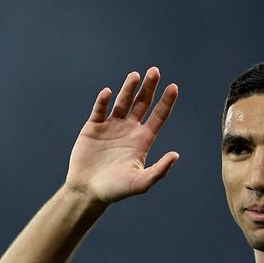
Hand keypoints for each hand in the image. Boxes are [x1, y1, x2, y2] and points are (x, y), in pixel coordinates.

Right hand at [65, 67, 178, 203]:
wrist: (88, 191)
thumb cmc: (116, 190)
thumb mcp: (141, 182)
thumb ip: (159, 170)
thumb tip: (175, 155)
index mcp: (143, 139)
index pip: (158, 116)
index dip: (166, 101)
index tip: (174, 87)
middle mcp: (129, 129)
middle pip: (142, 103)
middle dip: (149, 87)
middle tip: (155, 71)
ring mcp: (111, 126)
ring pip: (122, 102)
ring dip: (128, 89)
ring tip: (135, 75)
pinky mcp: (93, 127)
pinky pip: (100, 110)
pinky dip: (103, 100)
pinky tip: (107, 92)